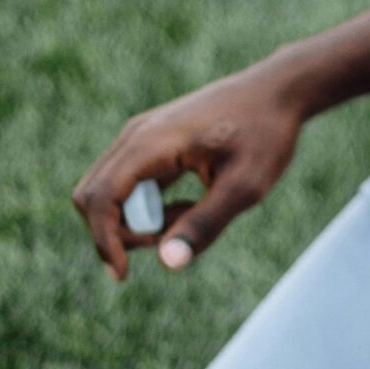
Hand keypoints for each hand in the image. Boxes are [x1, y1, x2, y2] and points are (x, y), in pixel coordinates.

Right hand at [72, 63, 306, 280]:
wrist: (276, 92)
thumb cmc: (265, 135)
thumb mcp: (244, 187)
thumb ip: (205, 224)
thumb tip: (167, 263)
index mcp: (150, 144)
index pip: (100, 198)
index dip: (104, 241)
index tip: (122, 276)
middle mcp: (135, 136)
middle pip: (93, 196)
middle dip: (117, 232)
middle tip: (169, 240)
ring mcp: (140, 137)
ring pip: (108, 191)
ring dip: (136, 221)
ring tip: (188, 218)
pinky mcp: (150, 143)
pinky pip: (128, 184)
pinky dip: (148, 207)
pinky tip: (189, 207)